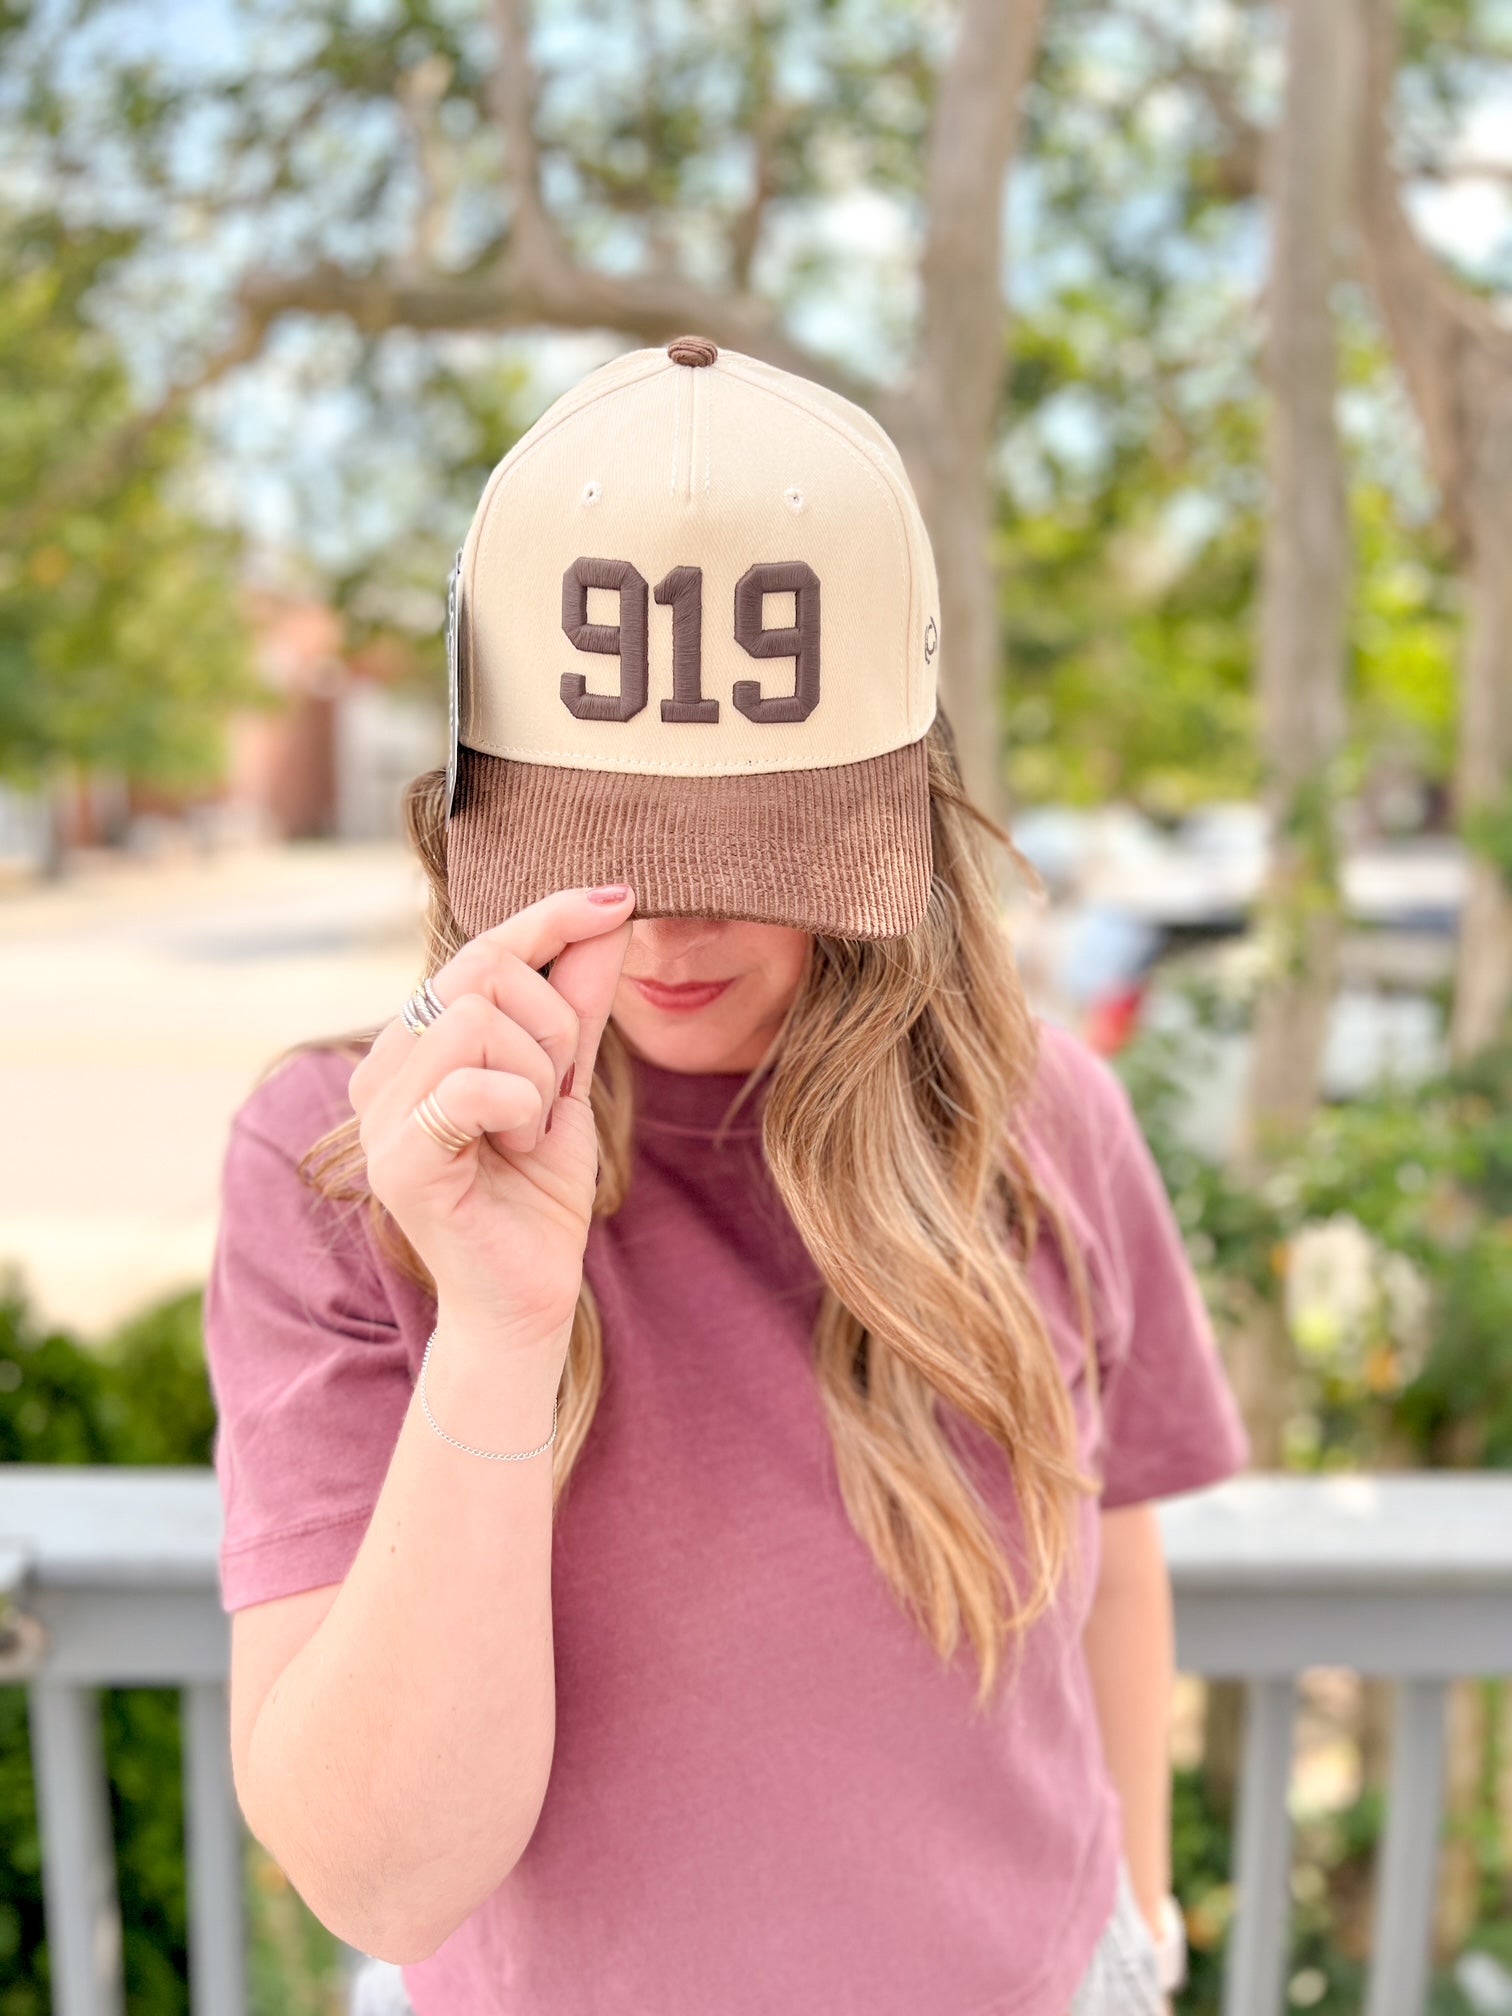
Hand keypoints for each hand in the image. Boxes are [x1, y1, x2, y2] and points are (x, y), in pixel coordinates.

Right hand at [348, 883, 634, 1346]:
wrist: (528, 1298)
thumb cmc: (539, 1194)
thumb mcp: (568, 1079)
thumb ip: (578, 1000)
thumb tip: (608, 911)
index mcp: (416, 1044)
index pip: (481, 946)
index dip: (549, 916)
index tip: (618, 898)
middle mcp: (383, 1067)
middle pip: (482, 968)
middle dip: (552, 1018)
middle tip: (558, 1086)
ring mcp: (380, 1113)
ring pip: (480, 1019)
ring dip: (537, 1072)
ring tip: (530, 1129)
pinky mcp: (396, 1159)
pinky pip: (473, 1084)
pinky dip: (519, 1109)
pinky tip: (516, 1148)